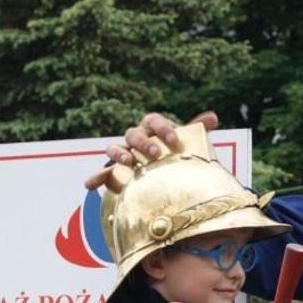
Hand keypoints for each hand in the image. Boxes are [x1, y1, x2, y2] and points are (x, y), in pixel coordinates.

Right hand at [84, 111, 219, 189]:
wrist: (160, 171)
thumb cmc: (173, 152)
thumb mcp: (185, 142)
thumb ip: (196, 130)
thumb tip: (212, 117)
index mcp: (151, 128)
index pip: (154, 120)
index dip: (162, 127)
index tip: (173, 139)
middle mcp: (135, 138)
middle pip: (134, 134)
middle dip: (143, 142)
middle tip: (156, 154)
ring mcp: (123, 154)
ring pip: (115, 148)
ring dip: (119, 154)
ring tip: (127, 163)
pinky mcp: (115, 172)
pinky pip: (103, 172)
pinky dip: (95, 177)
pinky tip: (89, 185)